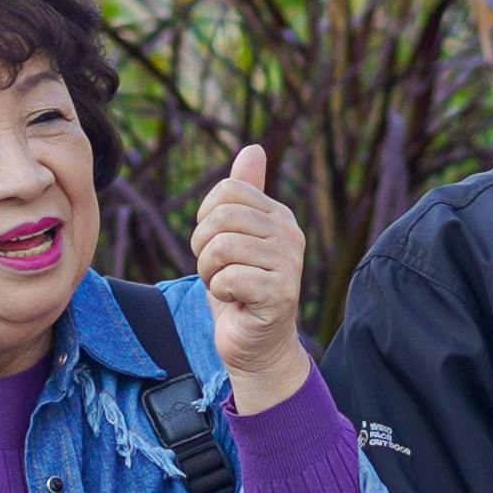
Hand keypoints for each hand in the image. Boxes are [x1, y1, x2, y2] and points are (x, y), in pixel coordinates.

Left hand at [190, 143, 310, 408]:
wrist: (256, 344)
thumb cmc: (240, 289)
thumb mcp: (235, 236)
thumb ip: (244, 194)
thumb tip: (253, 148)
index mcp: (278, 215)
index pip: (226, 190)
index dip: (206, 219)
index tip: (215, 245)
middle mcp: (289, 233)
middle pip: (220, 217)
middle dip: (203, 248)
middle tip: (216, 271)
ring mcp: (288, 263)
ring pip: (221, 247)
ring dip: (209, 272)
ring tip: (225, 286)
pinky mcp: (280, 293)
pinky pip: (228, 278)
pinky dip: (219, 292)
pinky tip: (234, 301)